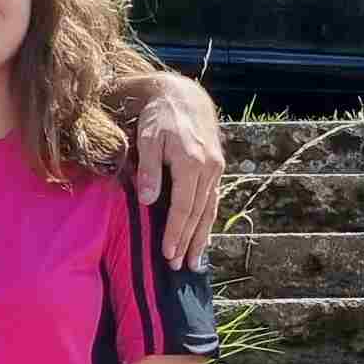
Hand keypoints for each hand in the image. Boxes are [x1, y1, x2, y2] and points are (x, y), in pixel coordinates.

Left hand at [134, 84, 225, 265]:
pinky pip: (212, 201)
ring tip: (195, 262)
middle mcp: (208, 169)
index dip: (175, 232)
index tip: (168, 253)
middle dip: (189, 242)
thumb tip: (148, 200)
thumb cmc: (160, 118)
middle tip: (180, 266)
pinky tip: (203, 237)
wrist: (184, 97)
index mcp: (191, 163)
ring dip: (202, 237)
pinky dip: (208, 221)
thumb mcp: (148, 138)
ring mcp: (215, 170)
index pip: (183, 206)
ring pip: (209, 210)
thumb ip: (149, 169)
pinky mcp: (215, 169)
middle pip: (199, 213)